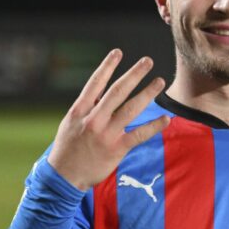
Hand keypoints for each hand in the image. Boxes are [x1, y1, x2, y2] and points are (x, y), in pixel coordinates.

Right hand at [47, 49, 169, 189]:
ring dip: (147, 93)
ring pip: (131, 109)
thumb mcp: (70, 123)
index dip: (108, 66)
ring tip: (160, 82)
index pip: (95, 82)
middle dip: (134, 74)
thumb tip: (100, 91)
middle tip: (148, 61)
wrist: (63, 176)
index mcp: (80, 110)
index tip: (118, 52)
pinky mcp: (116, 149)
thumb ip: (87, 107)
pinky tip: (166, 120)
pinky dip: (153, 126)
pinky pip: (139, 135)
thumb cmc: (67, 148)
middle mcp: (93, 119)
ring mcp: (105, 134)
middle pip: (117, 91)